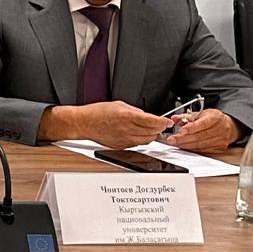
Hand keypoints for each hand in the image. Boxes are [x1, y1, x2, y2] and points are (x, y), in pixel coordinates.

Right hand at [42, 101, 169, 149]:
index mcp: (127, 116)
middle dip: (159, 128)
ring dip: (151, 135)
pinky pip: (137, 144)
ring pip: (147, 140)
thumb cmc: (98, 113)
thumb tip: (146, 116)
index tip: (168, 121)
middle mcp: (127, 129)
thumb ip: (136, 111)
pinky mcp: (121, 146)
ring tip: (150, 129)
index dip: (163, 122)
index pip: (153, 121)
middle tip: (160, 124)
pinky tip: (138, 134)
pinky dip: (141, 139)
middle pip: (152, 132)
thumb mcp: (120, 105)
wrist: (84, 123)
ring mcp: (124, 139)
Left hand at [157, 108, 238, 154]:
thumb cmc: (213, 119)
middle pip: (200, 136)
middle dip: (184, 138)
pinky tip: (184, 146)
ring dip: (186, 145)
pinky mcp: (219, 148)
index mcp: (216, 117)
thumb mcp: (201, 113)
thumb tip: (174, 118)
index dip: (193, 127)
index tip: (182, 130)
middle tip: (172, 139)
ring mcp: (220, 140)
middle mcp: (220, 129)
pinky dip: (192, 149)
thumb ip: (187, 116)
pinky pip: (203, 150)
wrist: (228, 126)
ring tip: (175, 143)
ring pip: (201, 145)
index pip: (204, 123)